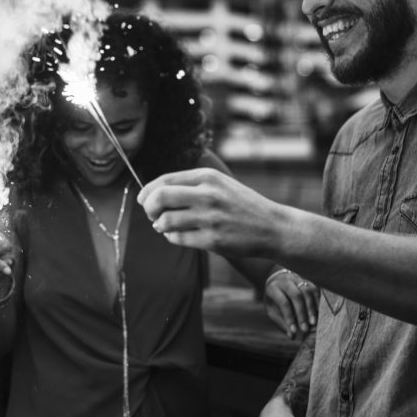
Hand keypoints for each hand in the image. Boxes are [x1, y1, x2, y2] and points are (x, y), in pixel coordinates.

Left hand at [137, 168, 291, 257]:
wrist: (272, 227)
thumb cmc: (240, 205)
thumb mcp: (218, 184)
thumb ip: (189, 185)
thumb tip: (152, 193)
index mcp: (207, 177)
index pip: (164, 181)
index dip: (147, 192)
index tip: (144, 201)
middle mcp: (208, 194)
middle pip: (159, 198)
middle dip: (149, 208)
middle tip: (152, 214)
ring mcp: (210, 218)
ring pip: (165, 220)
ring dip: (160, 225)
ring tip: (167, 226)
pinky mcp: (212, 239)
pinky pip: (177, 238)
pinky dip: (172, 237)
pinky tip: (179, 235)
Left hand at [264, 270, 318, 338]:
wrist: (277, 280)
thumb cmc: (274, 300)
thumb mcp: (272, 310)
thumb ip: (281, 322)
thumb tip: (291, 336)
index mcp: (274, 288)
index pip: (283, 302)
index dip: (289, 317)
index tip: (294, 331)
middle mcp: (286, 281)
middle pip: (297, 296)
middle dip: (302, 313)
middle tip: (306, 328)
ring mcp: (298, 279)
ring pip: (308, 291)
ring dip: (312, 307)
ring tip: (314, 322)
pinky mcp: (307, 280)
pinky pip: (316, 289)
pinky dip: (318, 301)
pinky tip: (320, 312)